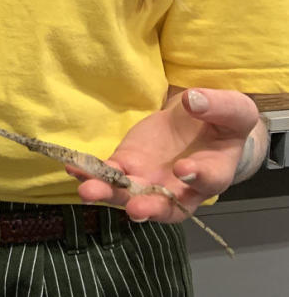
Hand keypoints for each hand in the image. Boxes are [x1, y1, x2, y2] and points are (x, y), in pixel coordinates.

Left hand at [73, 88, 260, 221]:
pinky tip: (75, 168)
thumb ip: (220, 106)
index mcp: (215, 171)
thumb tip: (195, 100)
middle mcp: (182, 187)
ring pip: (131, 194)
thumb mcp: (234, 109)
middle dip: (149, 207)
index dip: (197, 177)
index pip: (209, 180)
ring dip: (110, 195)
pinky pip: (110, 173)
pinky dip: (92, 173)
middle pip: (166, 205)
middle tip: (135, 209)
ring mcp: (152, 178)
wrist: (200, 119)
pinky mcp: (129, 164)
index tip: (184, 170)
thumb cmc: (223, 120)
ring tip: (89, 191)